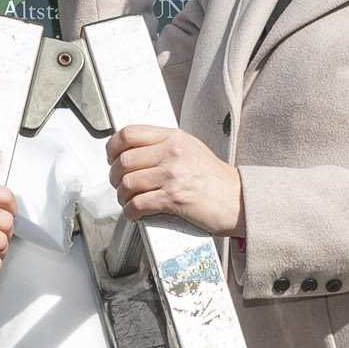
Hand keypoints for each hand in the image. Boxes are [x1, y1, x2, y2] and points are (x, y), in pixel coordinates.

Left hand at [107, 126, 242, 236]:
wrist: (236, 199)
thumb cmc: (214, 178)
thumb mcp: (191, 149)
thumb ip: (164, 146)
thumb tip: (134, 151)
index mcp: (173, 138)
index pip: (129, 134)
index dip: (112, 147)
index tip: (111, 158)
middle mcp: (172, 153)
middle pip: (124, 161)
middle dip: (115, 177)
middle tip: (119, 184)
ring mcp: (172, 175)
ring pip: (128, 183)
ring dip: (122, 196)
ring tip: (128, 200)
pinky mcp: (173, 198)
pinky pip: (138, 204)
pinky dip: (130, 212)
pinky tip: (134, 213)